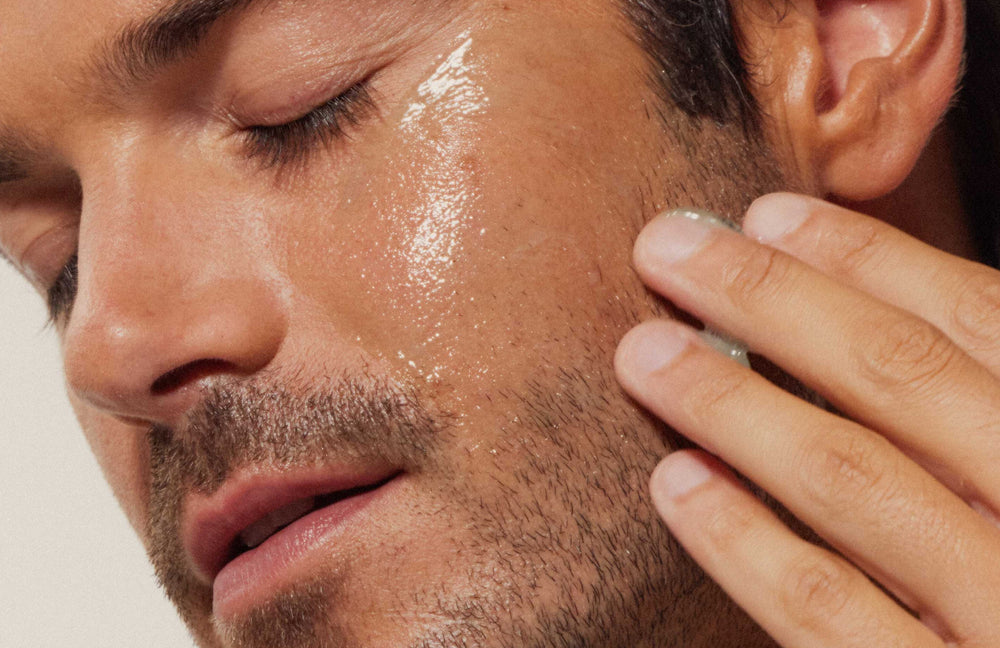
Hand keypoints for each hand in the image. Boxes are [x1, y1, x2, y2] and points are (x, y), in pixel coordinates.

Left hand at [614, 193, 999, 646]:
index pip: (981, 322)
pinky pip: (833, 618)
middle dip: (774, 300)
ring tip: (644, 352)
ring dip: (735, 404)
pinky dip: (748, 544)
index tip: (767, 215)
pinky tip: (676, 483)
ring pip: (857, 484)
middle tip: (666, 247)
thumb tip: (871, 312)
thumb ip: (969, 403)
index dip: (869, 261)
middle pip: (906, 379)